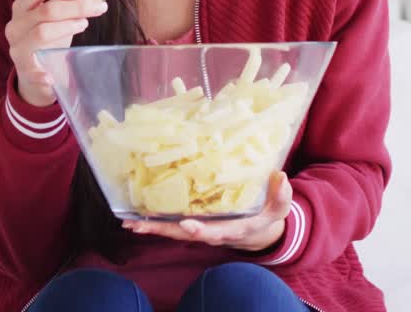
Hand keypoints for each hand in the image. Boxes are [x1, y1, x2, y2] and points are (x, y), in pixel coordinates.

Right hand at [5, 0, 106, 106]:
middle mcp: (16, 25)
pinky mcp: (23, 71)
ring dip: (67, 27)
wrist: (34, 71)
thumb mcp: (56, 19)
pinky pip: (33, 71)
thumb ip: (69, 4)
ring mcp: (17, 48)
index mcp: (22, 7)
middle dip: (76, 7)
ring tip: (84, 25)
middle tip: (99, 7)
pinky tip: (51, 77)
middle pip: (46, 10)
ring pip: (42, 32)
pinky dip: (42, 74)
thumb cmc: (49, 40)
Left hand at [122, 171, 291, 251]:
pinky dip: (156, 222)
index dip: (200, 229)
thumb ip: (280, 196)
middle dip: (163, 229)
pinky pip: (173, 225)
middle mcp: (212, 233)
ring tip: (130, 222)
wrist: (258, 233)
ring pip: (174, 231)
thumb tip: (280, 177)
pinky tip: (137, 218)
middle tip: (140, 224)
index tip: (187, 224)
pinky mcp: (194, 224)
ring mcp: (201, 230)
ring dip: (153, 227)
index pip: (215, 231)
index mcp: (232, 229)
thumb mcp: (278, 209)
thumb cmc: (267, 218)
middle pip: (184, 234)